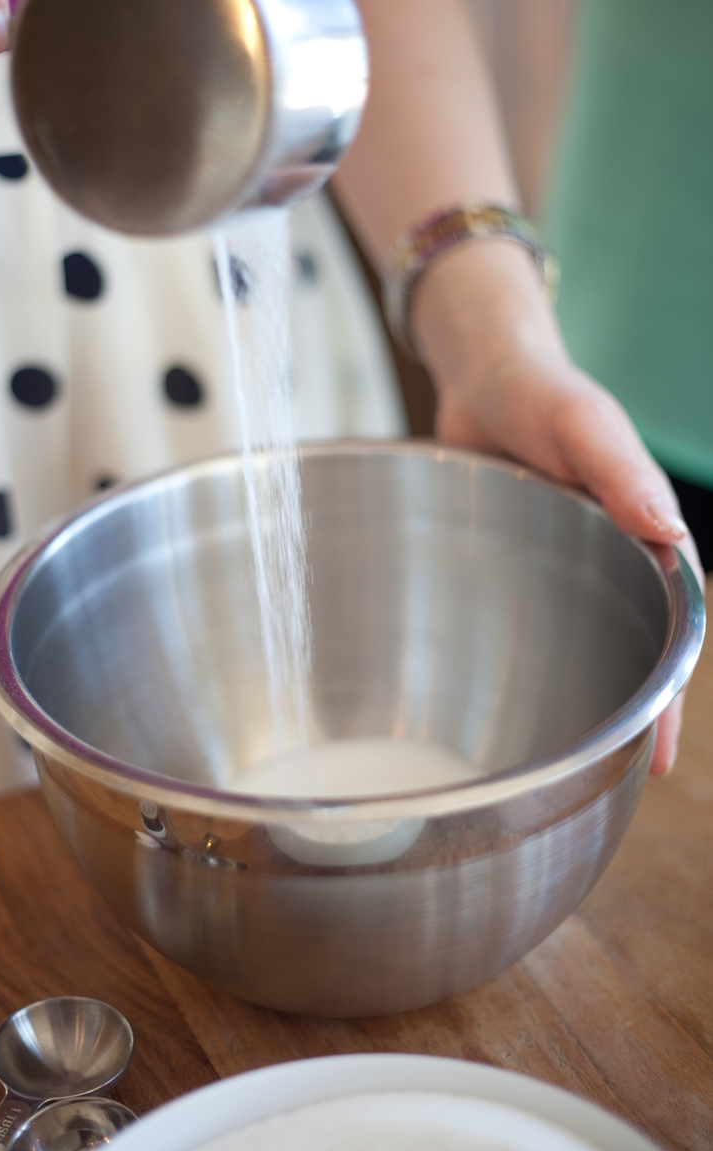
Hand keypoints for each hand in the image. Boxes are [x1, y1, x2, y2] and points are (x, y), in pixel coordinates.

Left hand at [415, 240, 703, 774]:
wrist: (479, 372)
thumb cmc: (539, 389)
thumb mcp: (583, 423)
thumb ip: (621, 472)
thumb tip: (669, 530)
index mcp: (643, 535)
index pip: (671, 628)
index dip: (668, 694)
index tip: (662, 753)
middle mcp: (609, 559)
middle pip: (629, 649)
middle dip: (630, 714)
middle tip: (616, 777)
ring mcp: (561, 567)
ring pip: (581, 644)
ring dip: (581, 695)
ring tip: (567, 760)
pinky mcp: (515, 566)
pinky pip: (528, 622)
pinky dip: (529, 661)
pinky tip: (505, 701)